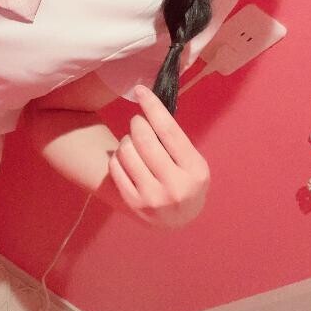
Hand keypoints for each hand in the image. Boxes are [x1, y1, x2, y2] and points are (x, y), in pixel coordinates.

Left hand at [108, 84, 209, 228]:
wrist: (176, 219)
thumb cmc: (184, 180)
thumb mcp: (192, 162)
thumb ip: (174, 141)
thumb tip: (150, 107)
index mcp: (195, 171)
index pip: (169, 131)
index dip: (153, 107)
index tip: (141, 90)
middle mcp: (175, 187)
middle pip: (144, 139)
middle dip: (137, 123)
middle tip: (138, 121)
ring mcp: (152, 198)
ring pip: (126, 151)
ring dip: (126, 140)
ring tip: (134, 145)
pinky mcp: (132, 203)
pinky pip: (115, 166)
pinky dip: (117, 156)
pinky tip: (126, 159)